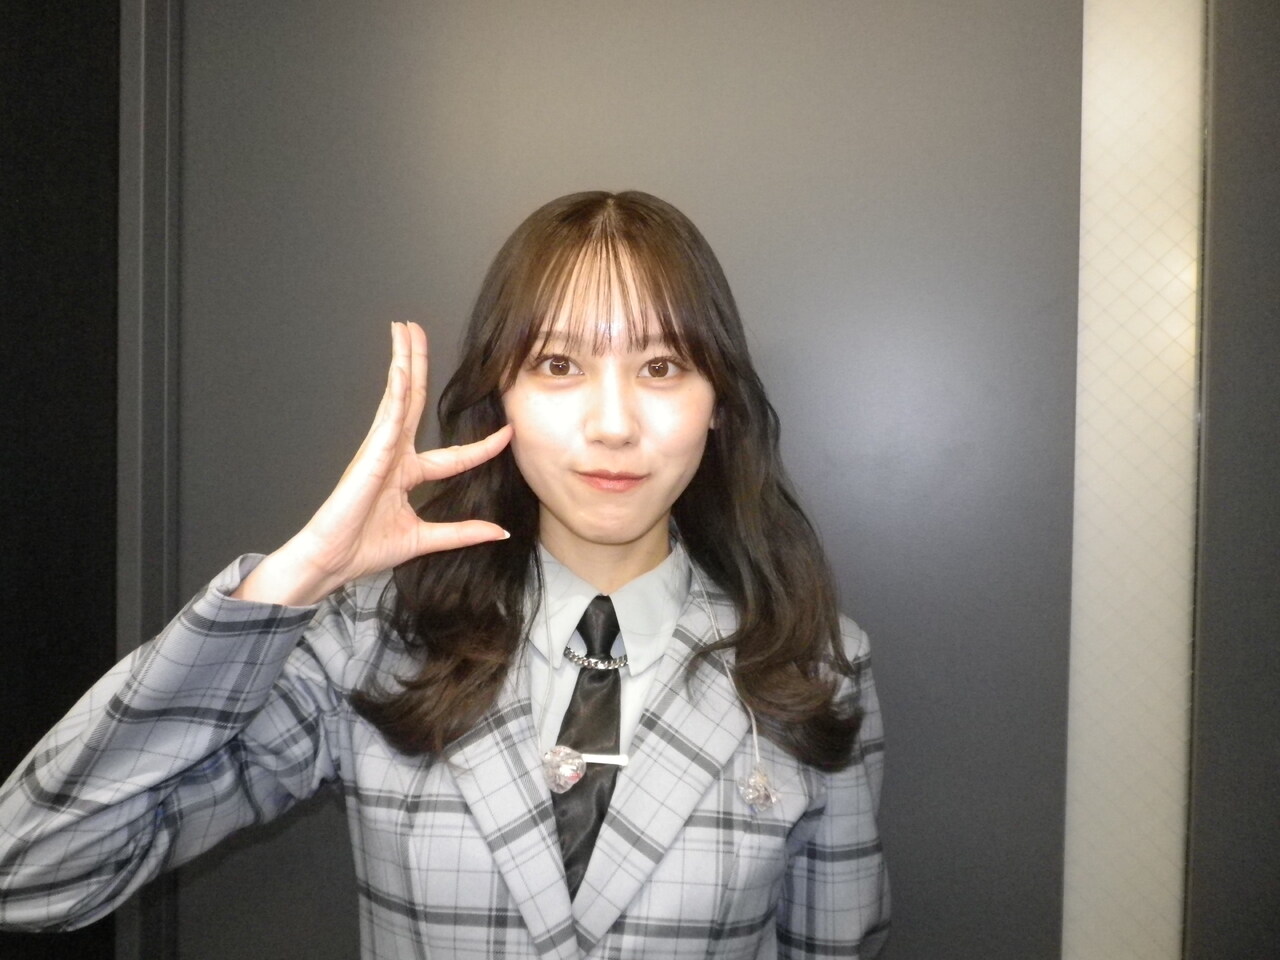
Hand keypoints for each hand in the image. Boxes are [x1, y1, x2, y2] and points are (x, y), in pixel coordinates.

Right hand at [234, 321, 511, 605]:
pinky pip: (388, 416)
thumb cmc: (365, 548)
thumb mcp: (427, 538)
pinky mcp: (371, 452)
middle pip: (413, 401)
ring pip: (398, 397)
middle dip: (417, 365)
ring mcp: (381, 449)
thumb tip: (500, 532)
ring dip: (404, 361)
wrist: (332, 561)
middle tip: (417, 331)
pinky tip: (403, 368)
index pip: (454, 455)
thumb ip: (463, 532)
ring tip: (406, 330)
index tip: (507, 433)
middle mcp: (395, 455)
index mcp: (408, 474)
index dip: (482, 445)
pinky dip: (396, 391)